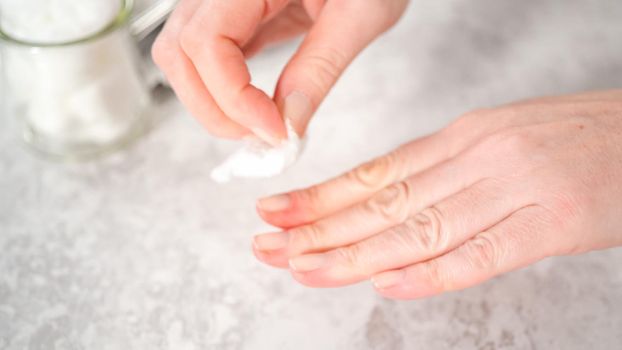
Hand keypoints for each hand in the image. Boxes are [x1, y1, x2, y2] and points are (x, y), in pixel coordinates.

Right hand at [152, 0, 407, 143]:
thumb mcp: (362, 14)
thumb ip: (320, 69)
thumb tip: (288, 127)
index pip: (206, 40)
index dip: (232, 96)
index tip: (274, 131)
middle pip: (179, 50)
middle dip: (214, 108)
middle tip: (264, 137)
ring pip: (182, 54)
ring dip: (211, 101)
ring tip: (260, 125)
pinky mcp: (233, 10)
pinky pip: (205, 52)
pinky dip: (222, 87)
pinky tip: (255, 105)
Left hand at [252, 90, 621, 298]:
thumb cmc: (573, 140)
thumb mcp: (498, 141)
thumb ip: (446, 172)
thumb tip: (386, 199)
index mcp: (461, 137)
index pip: (376, 172)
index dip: (321, 196)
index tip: (277, 213)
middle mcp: (477, 157)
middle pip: (384, 201)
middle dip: (320, 227)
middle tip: (269, 246)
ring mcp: (515, 186)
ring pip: (419, 226)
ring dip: (356, 253)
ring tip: (304, 268)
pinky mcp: (555, 219)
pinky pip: (484, 251)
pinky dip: (433, 271)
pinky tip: (388, 283)